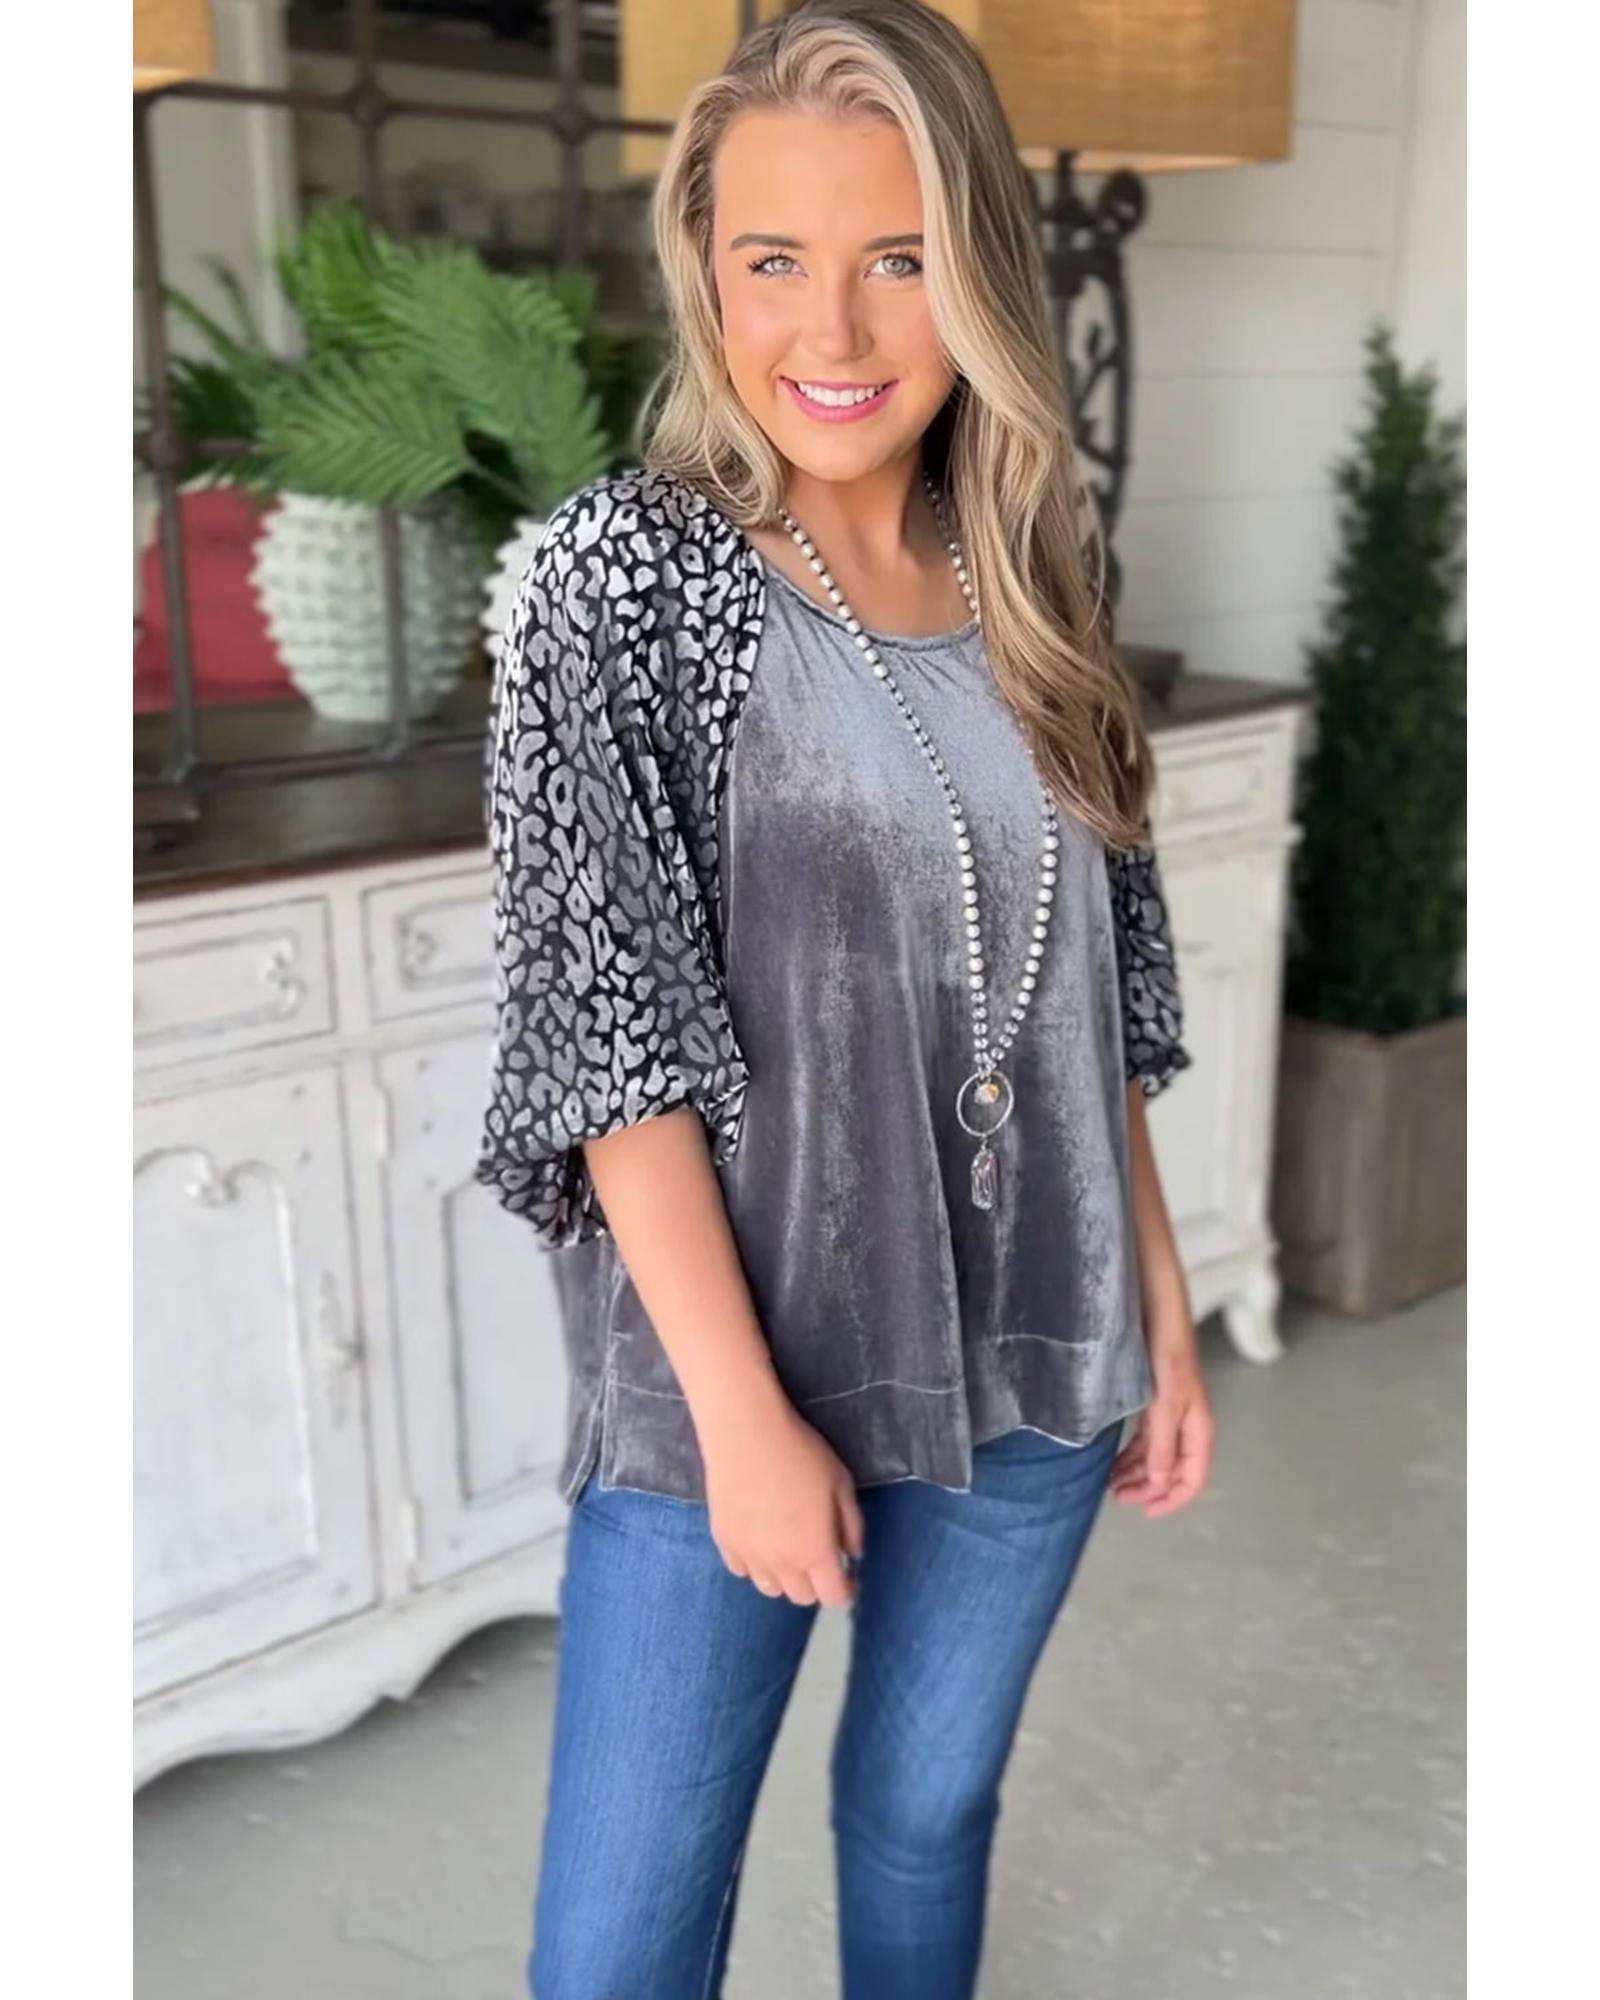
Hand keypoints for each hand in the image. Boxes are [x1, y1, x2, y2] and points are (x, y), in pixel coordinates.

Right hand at [700, 1397, 865, 1608]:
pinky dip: (755, 1565)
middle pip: (801, 1597)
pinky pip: (741, 1569)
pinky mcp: (724, 1540)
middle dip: (817, 1584)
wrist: (745, 1433)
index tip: (850, 1575)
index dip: (846, 1590)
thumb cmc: (800, 1454)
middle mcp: (780, 1563)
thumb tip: (853, 1554)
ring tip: (789, 1552)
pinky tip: (760, 1541)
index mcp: (814, 1552)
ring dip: (785, 1578)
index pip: (834, 1595)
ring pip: (769, 1589)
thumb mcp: (841, 1484)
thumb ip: (852, 1525)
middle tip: (820, 1557)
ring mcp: (748, 1555)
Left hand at [1109, 1326, 1214, 1517]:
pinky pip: (1145, 1437)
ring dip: (1135, 1472)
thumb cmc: (1166, 1350)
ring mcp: (1171, 1411)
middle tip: (1115, 1496)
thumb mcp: (1164, 1403)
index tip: (1145, 1512)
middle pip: (1172, 1470)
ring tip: (1109, 1482)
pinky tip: (1113, 1459)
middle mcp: (1187, 1423)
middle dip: (1147, 1488)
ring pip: (1156, 1454)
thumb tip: (1161, 1485)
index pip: (1193, 1479)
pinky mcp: (1154, 1399)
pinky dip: (1131, 1452)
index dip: (1172, 1500)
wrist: (1156, 1306)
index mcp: (1198, 1427)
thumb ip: (1162, 1445)